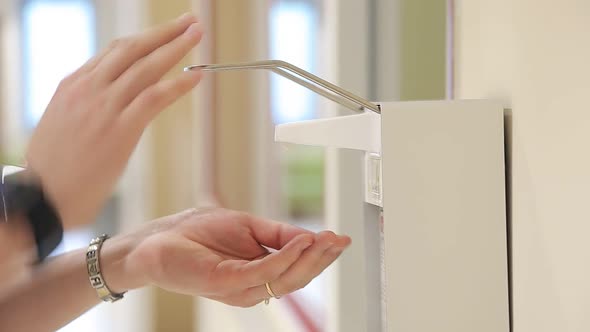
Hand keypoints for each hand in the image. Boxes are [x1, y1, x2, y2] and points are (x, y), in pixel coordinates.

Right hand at [25, 13, 202, 227]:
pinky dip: (178, 84)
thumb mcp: (61, 125)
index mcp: (73, 85)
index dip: (144, 40)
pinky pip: (154, 97)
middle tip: (189, 21)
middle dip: (164, 32)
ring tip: (198, 34)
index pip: (114, 52)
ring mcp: (103, 107)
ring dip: (176, 46)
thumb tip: (105, 102)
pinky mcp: (119, 130)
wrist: (42, 198)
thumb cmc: (52, 170)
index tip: (164, 33)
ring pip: (146, 66)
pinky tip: (196, 75)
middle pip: (132, 49)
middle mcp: (88, 89)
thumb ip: (83, 106)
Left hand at [105, 208, 350, 306]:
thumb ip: (278, 233)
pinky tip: (302, 240)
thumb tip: (310, 235)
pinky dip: (287, 256)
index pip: (297, 269)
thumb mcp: (247, 226)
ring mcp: (240, 288)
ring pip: (286, 278)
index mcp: (257, 273)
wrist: (156, 240)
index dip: (322, 256)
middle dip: (323, 259)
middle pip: (298, 278)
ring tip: (327, 238)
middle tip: (340, 240)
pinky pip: (265, 271)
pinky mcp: (226, 282)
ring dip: (311, 258)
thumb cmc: (195, 233)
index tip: (341, 239)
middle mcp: (252, 286)